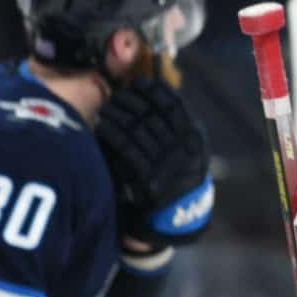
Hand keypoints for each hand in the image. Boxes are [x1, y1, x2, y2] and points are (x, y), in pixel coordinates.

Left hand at [97, 78, 213, 243]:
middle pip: (153, 115)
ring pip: (138, 130)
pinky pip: (126, 150)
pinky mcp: (147, 179)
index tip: (140, 82)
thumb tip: (155, 91)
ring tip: (106, 107)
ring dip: (119, 115)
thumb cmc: (178, 173)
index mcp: (195, 138)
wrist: (176, 214)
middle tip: (117, 94)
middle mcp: (183, 149)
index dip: (156, 92)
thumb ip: (177, 125)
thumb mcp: (188, 148)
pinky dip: (113, 134)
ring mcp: (166, 164)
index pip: (175, 106)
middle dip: (133, 102)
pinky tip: (102, 125)